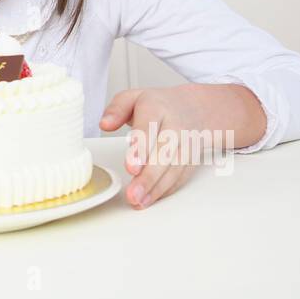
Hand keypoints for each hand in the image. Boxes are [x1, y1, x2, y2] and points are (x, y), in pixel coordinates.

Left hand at [98, 83, 264, 208]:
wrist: (194, 109)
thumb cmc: (157, 105)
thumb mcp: (133, 97)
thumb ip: (116, 109)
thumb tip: (105, 123)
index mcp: (157, 107)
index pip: (149, 128)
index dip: (141, 148)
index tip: (131, 167)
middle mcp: (174, 126)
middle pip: (163, 153)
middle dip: (148, 176)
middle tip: (133, 194)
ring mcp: (186, 144)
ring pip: (173, 168)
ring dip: (156, 188)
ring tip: (138, 201)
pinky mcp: (191, 159)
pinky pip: (180, 177)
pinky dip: (165, 190)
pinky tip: (150, 199)